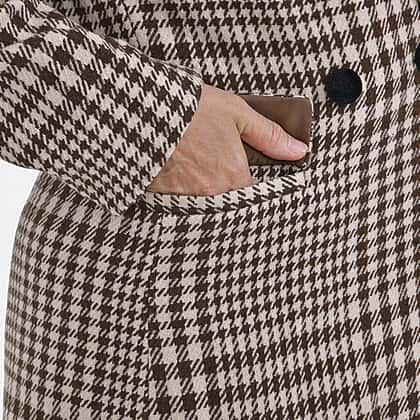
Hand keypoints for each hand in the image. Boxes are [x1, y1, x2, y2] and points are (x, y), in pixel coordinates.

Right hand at [146, 84, 307, 195]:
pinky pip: (181, 197)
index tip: (238, 165)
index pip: (252, 190)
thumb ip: (269, 136)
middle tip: (209, 155)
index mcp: (233, 175)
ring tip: (191, 156)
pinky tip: (176, 164)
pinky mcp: (163, 197)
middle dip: (223, 178)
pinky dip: (182, 184)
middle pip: (228, 194)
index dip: (247, 175)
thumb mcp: (237, 113)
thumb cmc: (189, 109)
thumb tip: (298, 151)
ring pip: (205, 196)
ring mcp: (186, 197)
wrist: (140, 111)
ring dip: (201, 181)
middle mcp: (212, 193)